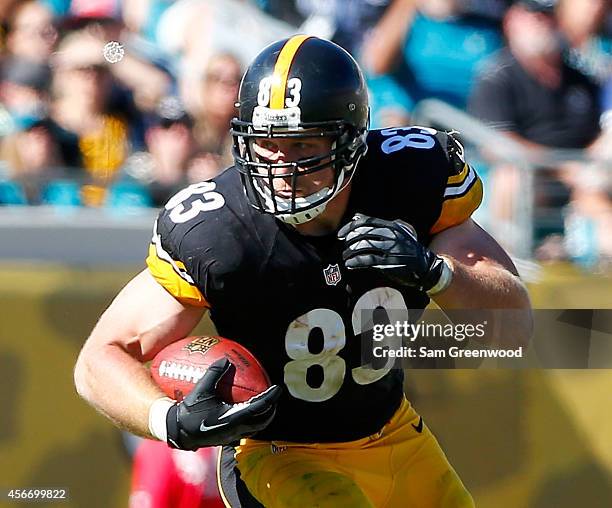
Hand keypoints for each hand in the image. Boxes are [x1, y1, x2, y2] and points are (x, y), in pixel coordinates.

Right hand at [166, 358, 281, 449]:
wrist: (178, 433)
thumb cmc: (189, 411)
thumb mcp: (201, 389)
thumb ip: (214, 373)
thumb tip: (225, 359)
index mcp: (233, 419)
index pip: (259, 408)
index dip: (270, 398)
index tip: (278, 388)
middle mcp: (236, 430)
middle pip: (262, 421)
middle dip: (271, 409)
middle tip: (274, 397)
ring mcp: (232, 436)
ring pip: (255, 428)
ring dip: (262, 417)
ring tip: (265, 405)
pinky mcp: (226, 439)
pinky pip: (245, 430)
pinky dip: (251, 420)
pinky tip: (246, 411)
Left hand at [337, 214, 445, 291]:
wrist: (426, 267)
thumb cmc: (408, 249)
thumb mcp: (397, 232)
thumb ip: (378, 225)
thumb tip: (357, 216)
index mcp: (392, 227)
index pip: (366, 222)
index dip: (350, 227)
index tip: (341, 234)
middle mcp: (392, 236)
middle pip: (362, 234)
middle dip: (349, 240)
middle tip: (343, 246)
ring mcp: (391, 250)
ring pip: (363, 247)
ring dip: (350, 252)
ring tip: (345, 257)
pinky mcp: (390, 264)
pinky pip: (368, 260)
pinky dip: (356, 262)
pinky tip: (350, 264)